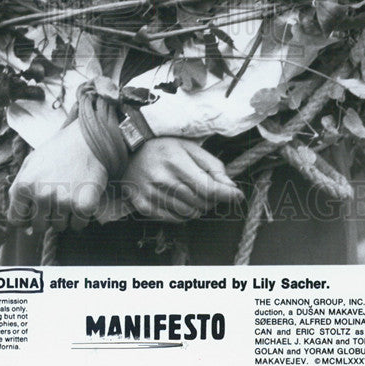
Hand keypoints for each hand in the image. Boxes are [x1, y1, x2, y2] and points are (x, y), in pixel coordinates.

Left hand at [7, 119, 107, 231]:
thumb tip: (22, 226)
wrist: (88, 140)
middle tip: (56, 195)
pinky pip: (78, 226)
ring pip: (59, 227)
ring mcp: (62, 201)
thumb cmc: (58, 151)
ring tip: (70, 193)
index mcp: (24, 185)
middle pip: (38, 226)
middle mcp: (41, 195)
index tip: (35, 207)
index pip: (16, 219)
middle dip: (46, 216)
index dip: (26, 215)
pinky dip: (80, 216)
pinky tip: (81, 197)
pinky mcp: (83, 205)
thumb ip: (18, 192)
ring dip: (64, 216)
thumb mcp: (30, 164)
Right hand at [119, 137, 243, 222]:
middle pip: (201, 202)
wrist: (127, 151)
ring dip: (198, 206)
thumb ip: (212, 166)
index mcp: (175, 161)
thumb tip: (230, 187)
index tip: (237, 195)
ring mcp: (152, 195)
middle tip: (209, 188)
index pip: (208, 187)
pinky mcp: (144, 206)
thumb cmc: (162, 147)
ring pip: (190, 213)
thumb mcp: (189, 147)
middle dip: (212, 198)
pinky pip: (174, 219)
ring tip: (192, 192)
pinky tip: (180, 199)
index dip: (226, 194)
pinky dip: (183, 213)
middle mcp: (162, 180)